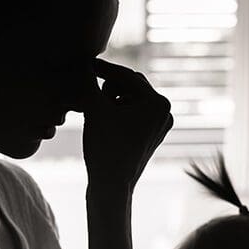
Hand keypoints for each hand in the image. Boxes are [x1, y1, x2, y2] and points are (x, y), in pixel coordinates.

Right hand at [83, 59, 172, 187]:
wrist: (112, 186)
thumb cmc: (104, 147)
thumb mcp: (94, 109)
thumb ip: (89, 82)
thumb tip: (83, 65)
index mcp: (158, 102)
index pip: (127, 76)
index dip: (104, 68)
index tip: (86, 63)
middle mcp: (165, 112)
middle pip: (131, 86)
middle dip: (109, 86)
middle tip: (89, 90)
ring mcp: (160, 125)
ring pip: (130, 99)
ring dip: (111, 99)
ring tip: (95, 110)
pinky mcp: (151, 135)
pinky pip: (132, 114)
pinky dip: (116, 112)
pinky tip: (101, 120)